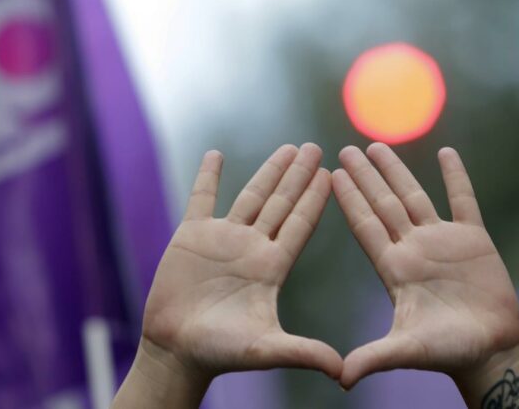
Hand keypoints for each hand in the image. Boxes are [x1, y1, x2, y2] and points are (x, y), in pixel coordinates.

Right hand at [114, 144, 341, 407]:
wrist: (176, 352)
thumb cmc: (220, 353)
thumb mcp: (266, 350)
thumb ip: (303, 353)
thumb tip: (342, 371)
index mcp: (272, 267)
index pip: (299, 225)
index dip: (315, 200)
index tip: (332, 174)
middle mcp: (252, 248)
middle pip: (280, 203)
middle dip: (298, 176)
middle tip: (316, 148)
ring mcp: (222, 239)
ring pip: (250, 196)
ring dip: (268, 171)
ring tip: (288, 148)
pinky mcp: (191, 237)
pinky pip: (201, 198)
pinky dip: (208, 176)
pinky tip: (216, 154)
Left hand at [332, 144, 518, 390]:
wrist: (490, 352)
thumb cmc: (448, 353)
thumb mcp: (407, 350)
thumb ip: (375, 358)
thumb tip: (341, 378)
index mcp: (394, 269)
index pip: (366, 226)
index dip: (349, 200)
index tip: (330, 175)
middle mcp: (413, 249)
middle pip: (384, 204)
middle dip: (365, 177)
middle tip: (345, 149)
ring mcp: (442, 241)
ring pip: (415, 196)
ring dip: (397, 171)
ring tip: (378, 145)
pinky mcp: (474, 239)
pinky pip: (463, 200)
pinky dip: (456, 177)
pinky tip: (447, 152)